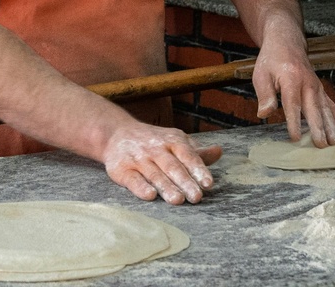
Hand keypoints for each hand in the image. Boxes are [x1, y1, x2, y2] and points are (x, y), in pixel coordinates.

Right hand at [102, 123, 222, 204]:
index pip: (188, 155)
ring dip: (166, 187)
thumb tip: (218, 152)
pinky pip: (132, 179)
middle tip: (197, 197)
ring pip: (154, 174)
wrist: (116, 133)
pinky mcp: (121, 169)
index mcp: (172, 141)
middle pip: (172, 166)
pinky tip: (150, 195)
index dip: (198, 169)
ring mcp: (138, 159)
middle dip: (185, 182)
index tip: (208, 183)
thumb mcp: (174, 141)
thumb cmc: (153, 141)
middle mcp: (155, 149)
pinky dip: (141, 187)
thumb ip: (195, 152)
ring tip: (178, 200)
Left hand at [253, 41, 334, 145]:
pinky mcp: (320, 90)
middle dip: (319, 128)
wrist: (287, 42)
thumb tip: (264, 113)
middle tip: (322, 145)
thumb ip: (264, 95)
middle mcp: (308, 84)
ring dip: (332, 126)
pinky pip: (332, 105)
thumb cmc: (272, 60)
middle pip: (314, 109)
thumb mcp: (261, 74)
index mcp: (291, 80)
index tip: (296, 137)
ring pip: (326, 109)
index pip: (293, 104)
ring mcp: (317, 87)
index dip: (294, 122)